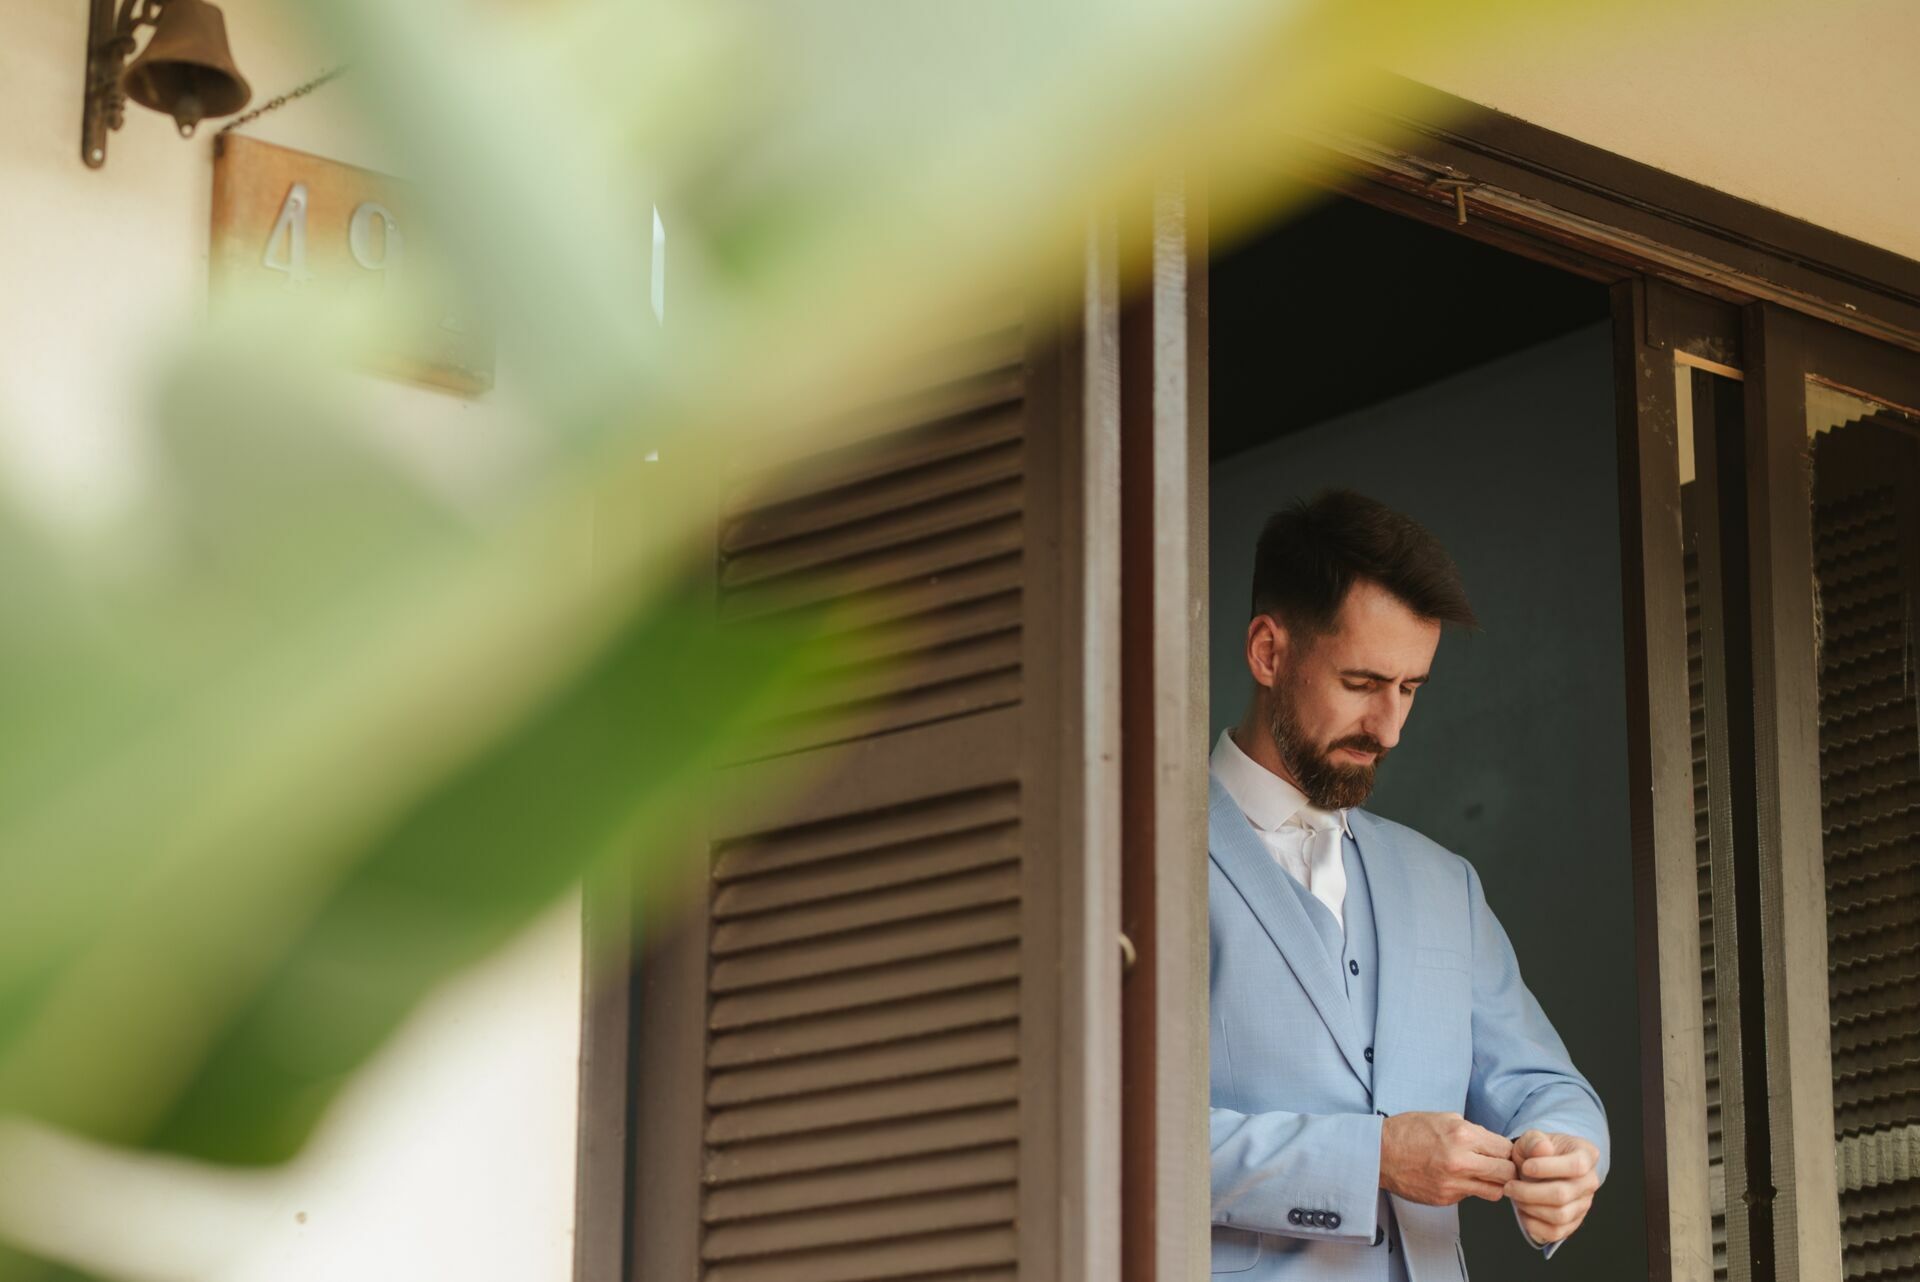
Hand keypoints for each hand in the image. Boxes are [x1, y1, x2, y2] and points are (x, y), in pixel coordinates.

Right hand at [1379, 1112, 1517, 1205]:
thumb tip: (1491, 1143)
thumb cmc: (1407, 1131)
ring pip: (1495, 1191)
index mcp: (1461, 1135)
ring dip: (1493, 1183)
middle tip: (1498, 1165)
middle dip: (1506, 1168)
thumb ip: (1471, 1130)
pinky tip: (1457, 1177)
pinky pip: (1471, 1196)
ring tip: (1483, 1175)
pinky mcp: (1445, 1198)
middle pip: (1506, 1172)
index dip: (1507, 1150)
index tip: (1502, 1151)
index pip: (1505, 1149)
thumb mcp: (1442, 1118)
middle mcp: (1460, 1161)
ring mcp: (1453, 1183)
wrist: (1379, 1153)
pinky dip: (1470, 1188)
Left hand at [1506, 1130, 1600, 1244]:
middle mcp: (1590, 1182)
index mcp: (1586, 1155)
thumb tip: (1543, 1149)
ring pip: (1559, 1216)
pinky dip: (1533, 1224)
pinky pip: (1555, 1232)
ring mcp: (1584, 1204)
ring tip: (1514, 1195)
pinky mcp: (1573, 1222)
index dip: (1547, 1168)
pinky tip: (1522, 1210)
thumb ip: (1535, 1140)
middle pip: (1563, 1194)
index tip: (1525, 1167)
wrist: (1538, 1165)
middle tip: (1509, 1186)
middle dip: (1529, 1192)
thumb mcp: (1532, 1138)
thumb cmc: (1537, 1150)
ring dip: (1529, 1207)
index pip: (1576, 1166)